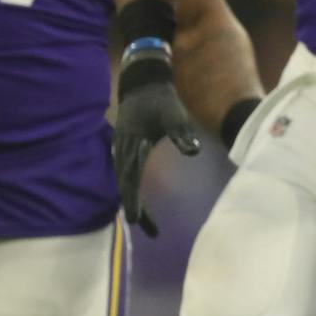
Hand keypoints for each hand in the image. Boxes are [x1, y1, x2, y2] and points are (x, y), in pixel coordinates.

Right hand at [112, 57, 203, 238]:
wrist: (142, 83)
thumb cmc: (160, 99)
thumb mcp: (174, 113)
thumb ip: (182, 132)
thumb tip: (194, 151)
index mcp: (133, 143)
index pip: (131, 178)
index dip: (133, 200)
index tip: (136, 220)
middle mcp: (123, 149)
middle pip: (126, 185)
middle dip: (137, 209)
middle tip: (151, 232)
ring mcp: (120, 150)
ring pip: (124, 182)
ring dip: (134, 202)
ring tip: (149, 225)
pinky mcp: (124, 150)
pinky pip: (125, 175)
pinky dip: (131, 190)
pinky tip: (139, 202)